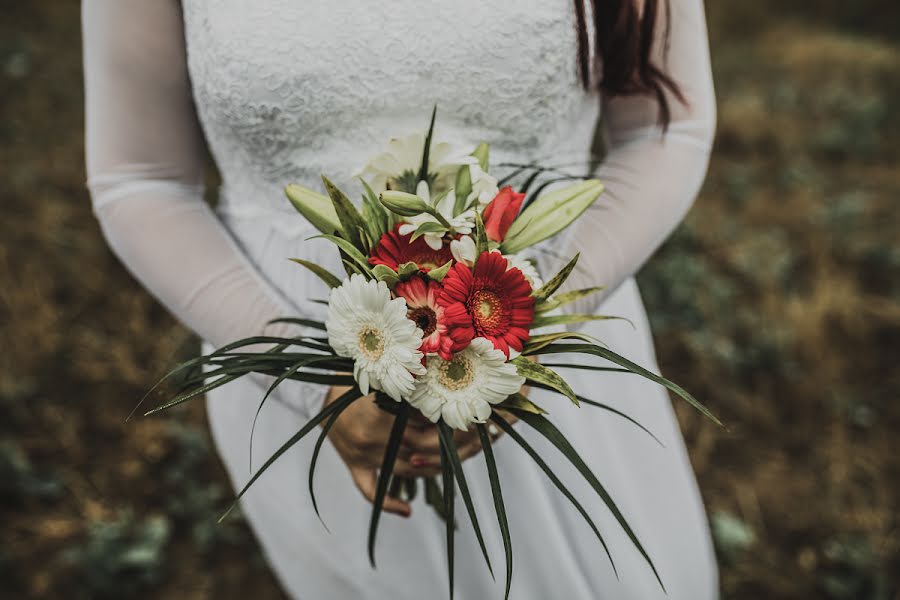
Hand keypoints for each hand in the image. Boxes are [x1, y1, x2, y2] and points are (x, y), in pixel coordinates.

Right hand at [323, 385, 482, 516]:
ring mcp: (362, 455)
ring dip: (427, 469)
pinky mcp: (354, 465)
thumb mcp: (386, 381)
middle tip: (460, 443)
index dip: (444, 427)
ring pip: (404, 470)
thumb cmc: (360, 381)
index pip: (423, 426)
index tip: (459, 423)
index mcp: (380, 411)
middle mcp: (371, 436)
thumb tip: (447, 401)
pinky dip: (388, 503)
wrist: (325, 394)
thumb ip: (412, 392)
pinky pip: (371, 491)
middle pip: (417, 451)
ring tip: (446, 463)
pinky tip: (407, 511)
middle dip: (440, 448)